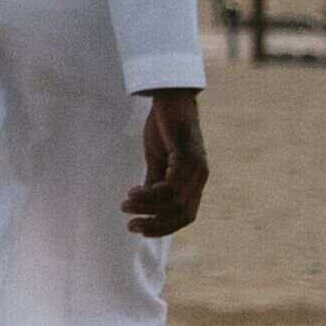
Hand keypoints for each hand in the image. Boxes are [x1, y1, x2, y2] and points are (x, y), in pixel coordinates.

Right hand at [123, 89, 206, 238]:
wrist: (170, 95)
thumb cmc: (164, 124)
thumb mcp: (157, 158)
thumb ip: (155, 181)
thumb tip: (145, 204)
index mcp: (195, 179)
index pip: (186, 215)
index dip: (165, 227)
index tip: (141, 229)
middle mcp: (200, 176)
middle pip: (183, 215)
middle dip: (156, 225)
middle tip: (132, 226)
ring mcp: (196, 167)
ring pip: (174, 203)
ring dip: (147, 208)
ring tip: (126, 205)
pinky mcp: (187, 156)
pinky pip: (169, 186)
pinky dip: (150, 194)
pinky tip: (133, 192)